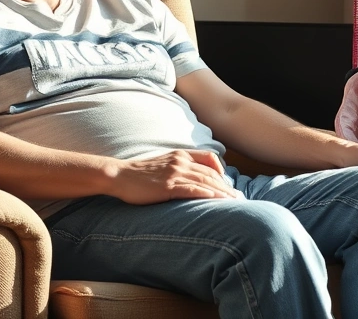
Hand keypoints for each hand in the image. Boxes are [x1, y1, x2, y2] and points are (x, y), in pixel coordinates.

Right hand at [110, 150, 242, 204]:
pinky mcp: (168, 186)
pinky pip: (193, 190)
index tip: (227, 184)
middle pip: (211, 173)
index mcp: (180, 155)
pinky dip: (208, 195)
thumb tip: (192, 179)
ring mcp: (174, 173)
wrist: (119, 176)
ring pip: (205, 181)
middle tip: (238, 198)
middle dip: (226, 186)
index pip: (209, 158)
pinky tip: (217, 201)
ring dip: (222, 192)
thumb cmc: (139, 174)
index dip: (221, 170)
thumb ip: (178, 167)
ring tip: (234, 202)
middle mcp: (180, 162)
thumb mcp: (162, 164)